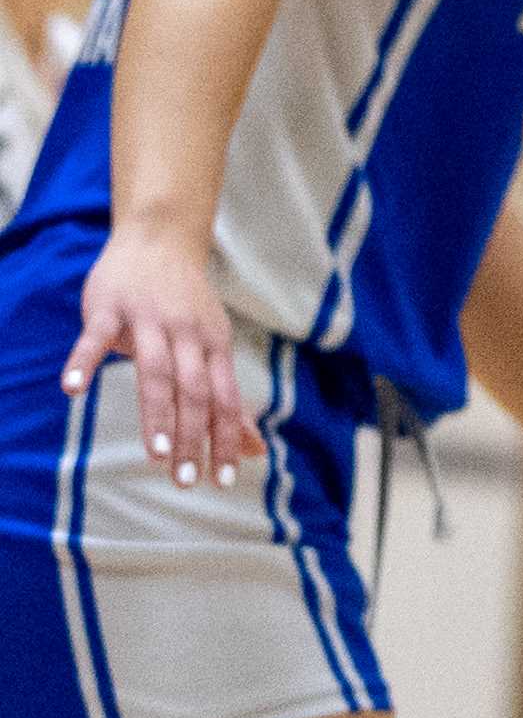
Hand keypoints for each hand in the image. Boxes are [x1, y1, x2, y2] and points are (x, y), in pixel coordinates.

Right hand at [63, 225, 258, 491]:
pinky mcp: (109, 308)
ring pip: (155, 369)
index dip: (224, 438)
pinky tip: (73, 391)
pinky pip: (95, 338)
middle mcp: (187, 333)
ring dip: (156, 412)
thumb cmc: (187, 304)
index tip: (222, 479)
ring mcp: (148, 318)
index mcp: (214, 345)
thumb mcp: (214, 347)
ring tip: (154, 453)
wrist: (160, 237)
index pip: (223, 399)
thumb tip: (254, 450)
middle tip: (186, 479)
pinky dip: (84, 363)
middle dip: (191, 436)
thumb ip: (227, 400)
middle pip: (193, 390)